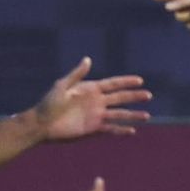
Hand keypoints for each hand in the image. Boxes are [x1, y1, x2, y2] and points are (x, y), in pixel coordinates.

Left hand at [34, 57, 150, 141]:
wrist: (41, 124)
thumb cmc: (48, 103)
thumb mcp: (62, 86)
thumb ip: (76, 75)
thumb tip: (88, 59)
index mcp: (90, 89)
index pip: (112, 84)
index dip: (126, 82)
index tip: (140, 80)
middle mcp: (96, 102)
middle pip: (120, 98)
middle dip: (134, 97)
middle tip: (148, 95)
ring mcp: (96, 116)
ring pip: (119, 114)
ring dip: (133, 115)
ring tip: (147, 116)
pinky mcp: (93, 129)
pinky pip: (111, 129)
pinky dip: (121, 130)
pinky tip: (132, 131)